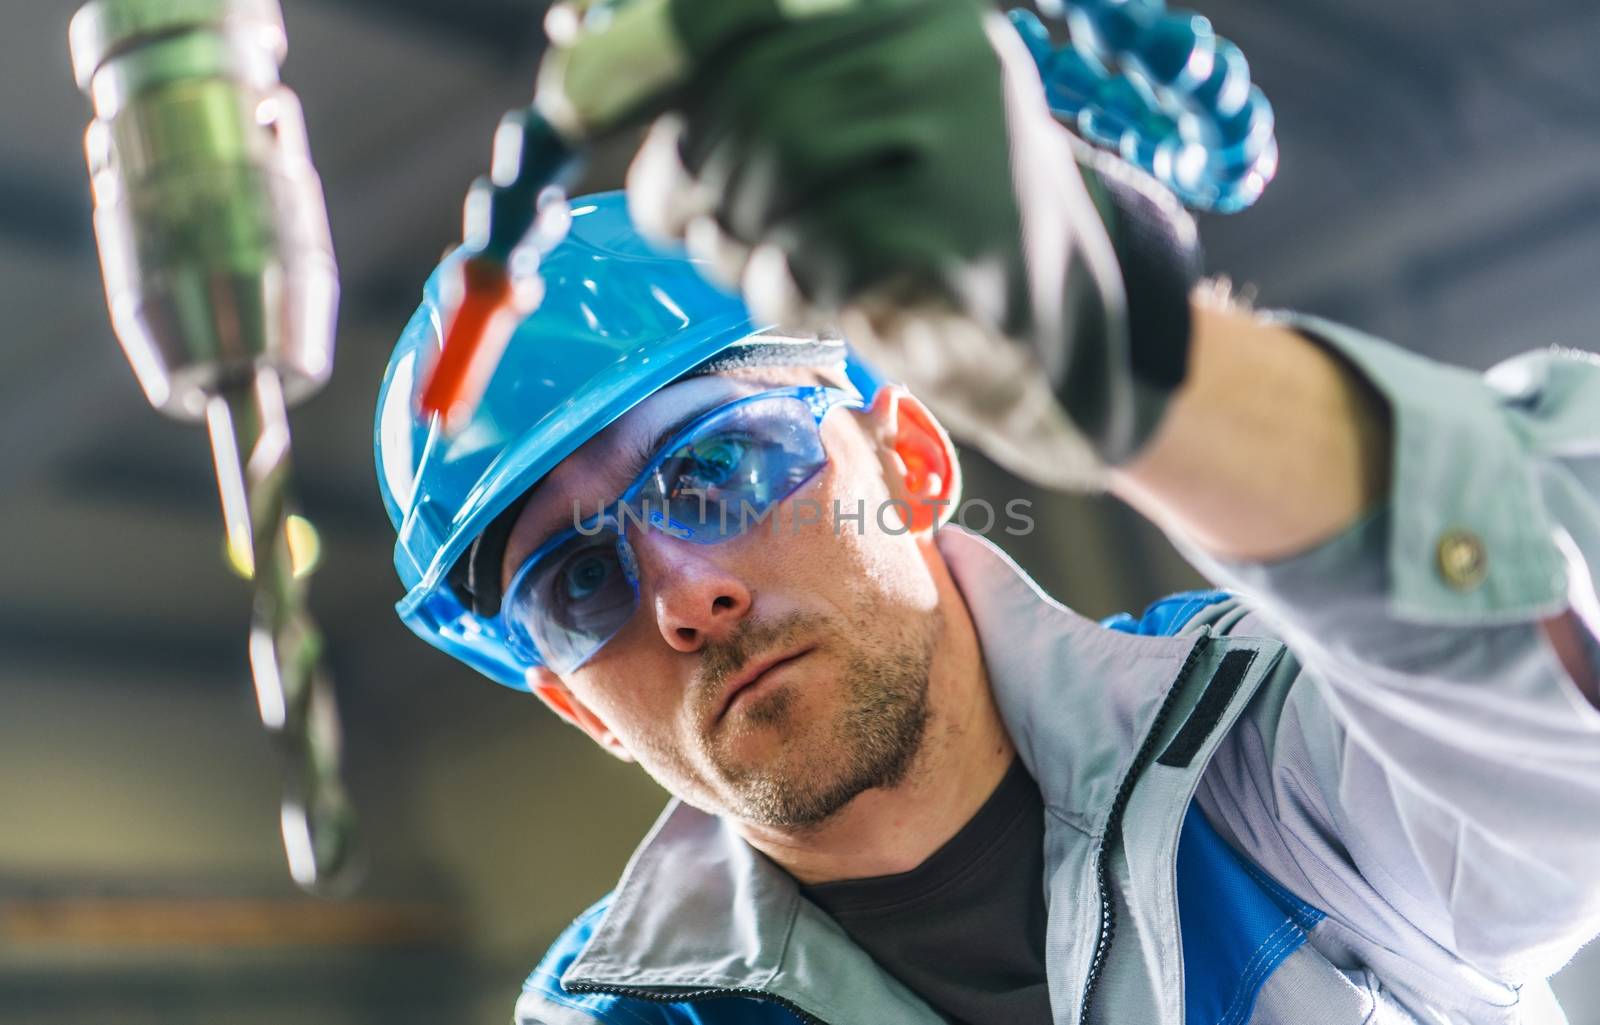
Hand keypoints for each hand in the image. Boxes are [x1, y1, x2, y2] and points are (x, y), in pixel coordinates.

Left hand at [555, 0, 1200, 488]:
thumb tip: (574, 35)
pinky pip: (815, 258)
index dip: (637, 46)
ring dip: (737, 238)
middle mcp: (937, 41)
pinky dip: (787, 287)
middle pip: (744, 98)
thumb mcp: (819, 112)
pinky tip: (829, 289)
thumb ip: (717, 72)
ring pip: (773, 178)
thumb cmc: (905, 201)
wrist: (1048, 306)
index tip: (561, 97)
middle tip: (682, 214)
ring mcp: (965, 133)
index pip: (732, 4)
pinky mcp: (969, 231)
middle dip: (686, 171)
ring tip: (775, 253)